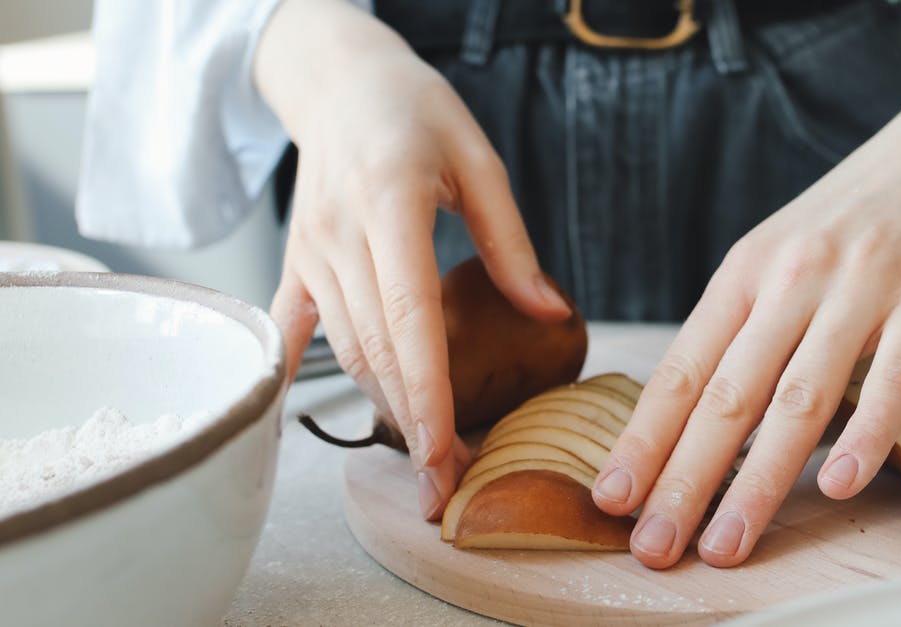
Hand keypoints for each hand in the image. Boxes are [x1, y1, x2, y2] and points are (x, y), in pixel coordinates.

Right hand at [256, 0, 570, 518]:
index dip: (428, 392)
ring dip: (384, 408)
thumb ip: (510, 243)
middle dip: (412, 424)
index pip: (409, 317)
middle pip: (376, 350)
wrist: (341, 83)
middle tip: (444, 485)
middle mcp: (340, 233)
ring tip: (424, 456)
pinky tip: (319, 422)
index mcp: (391, 202)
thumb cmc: (417, 112)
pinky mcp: (295, 262)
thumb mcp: (479, 160)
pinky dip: (304, 378)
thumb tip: (550, 314)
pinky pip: (294, 330)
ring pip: (345, 350)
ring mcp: (310, 251)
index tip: (447, 453)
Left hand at [592, 74, 900, 567]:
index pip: (682, 369)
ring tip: (727, 542)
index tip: (611, 498)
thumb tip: (700, 411)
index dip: (644, 439)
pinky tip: (837, 487)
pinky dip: (866, 437)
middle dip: (683, 479)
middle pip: (726, 395)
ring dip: (758, 481)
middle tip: (653, 546)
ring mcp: (861, 287)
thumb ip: (745, 326)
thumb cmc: (857, 215)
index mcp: (746, 271)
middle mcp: (792, 277)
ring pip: (798, 398)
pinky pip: (894, 377)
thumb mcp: (782, 254)